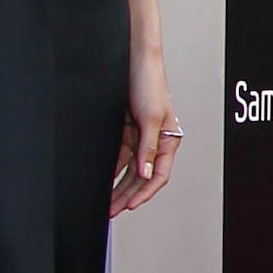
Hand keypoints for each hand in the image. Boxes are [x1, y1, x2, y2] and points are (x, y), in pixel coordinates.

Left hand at [113, 55, 178, 217]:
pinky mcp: (126, 130)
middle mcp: (155, 141)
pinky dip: (112, 170)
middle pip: (141, 177)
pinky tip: (103, 180)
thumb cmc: (150, 84)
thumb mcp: (151, 119)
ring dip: (118, 186)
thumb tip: (145, 174)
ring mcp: (139, 137)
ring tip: (107, 201)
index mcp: (169, 140)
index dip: (144, 193)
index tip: (130, 206)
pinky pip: (119, 156)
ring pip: (129, 169)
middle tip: (112, 210)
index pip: (158, 175)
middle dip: (127, 195)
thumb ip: (148, 149)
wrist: (135, 62)